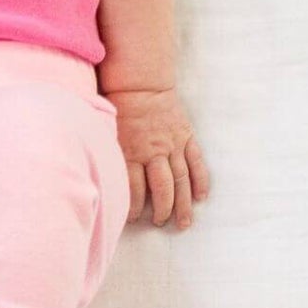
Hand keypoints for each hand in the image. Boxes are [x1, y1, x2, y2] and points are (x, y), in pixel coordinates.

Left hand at [103, 85, 210, 230]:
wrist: (141, 82)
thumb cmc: (119, 108)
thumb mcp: (107, 133)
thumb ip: (111, 157)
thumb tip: (105, 181)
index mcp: (131, 152)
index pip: (134, 189)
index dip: (134, 208)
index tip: (133, 220)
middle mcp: (153, 152)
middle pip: (161, 189)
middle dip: (161, 211)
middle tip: (159, 224)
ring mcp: (173, 145)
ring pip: (181, 180)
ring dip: (183, 204)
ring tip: (183, 223)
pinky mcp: (186, 136)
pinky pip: (196, 162)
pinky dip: (200, 180)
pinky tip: (201, 197)